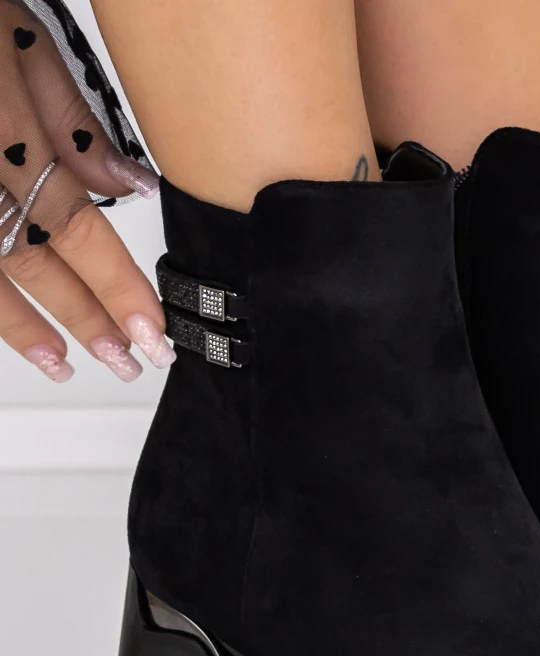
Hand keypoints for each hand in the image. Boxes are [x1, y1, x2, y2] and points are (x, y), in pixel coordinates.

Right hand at [0, 4, 170, 382]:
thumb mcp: (18, 36)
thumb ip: (73, 122)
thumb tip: (131, 186)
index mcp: (3, 132)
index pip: (78, 231)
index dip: (118, 290)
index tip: (153, 334)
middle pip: (33, 259)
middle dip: (85, 318)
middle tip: (126, 361)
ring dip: (22, 325)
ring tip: (61, 364)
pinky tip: (4, 326)